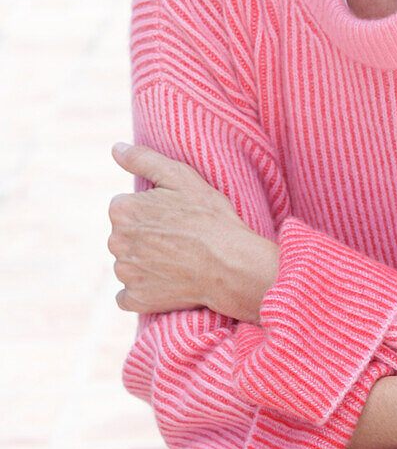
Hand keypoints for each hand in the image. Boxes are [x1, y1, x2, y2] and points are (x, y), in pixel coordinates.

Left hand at [107, 142, 276, 321]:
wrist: (229, 263)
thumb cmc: (208, 216)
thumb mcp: (180, 176)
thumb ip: (143, 159)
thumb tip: (116, 148)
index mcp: (122, 210)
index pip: (124, 206)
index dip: (150, 208)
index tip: (172, 213)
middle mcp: (116, 242)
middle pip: (124, 235)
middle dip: (144, 234)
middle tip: (177, 235)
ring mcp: (125, 273)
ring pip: (127, 263)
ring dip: (144, 261)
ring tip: (176, 257)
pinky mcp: (135, 299)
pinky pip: (128, 294)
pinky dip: (143, 289)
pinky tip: (166, 281)